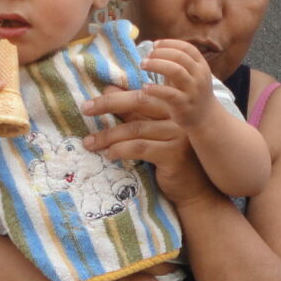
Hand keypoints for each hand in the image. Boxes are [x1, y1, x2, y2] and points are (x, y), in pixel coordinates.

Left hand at [80, 86, 219, 206]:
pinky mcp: (174, 154)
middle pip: (139, 103)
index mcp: (172, 108)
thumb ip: (135, 114)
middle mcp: (178, 117)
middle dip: (108, 105)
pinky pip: (140, 148)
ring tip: (90, 143)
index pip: (142, 95)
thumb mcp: (152, 133)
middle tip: (85, 109)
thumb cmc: (171, 160)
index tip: (92, 102)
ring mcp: (178, 135)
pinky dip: (120, 150)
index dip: (116, 95)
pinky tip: (109, 155)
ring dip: (108, 136)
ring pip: (136, 128)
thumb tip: (109, 90)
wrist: (196, 191)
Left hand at [138, 40, 217, 130]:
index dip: (169, 43)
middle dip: (160, 53)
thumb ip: (176, 62)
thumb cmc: (191, 92)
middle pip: (180, 56)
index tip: (155, 45)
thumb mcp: (190, 75)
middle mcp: (199, 76)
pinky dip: (155, 88)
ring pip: (176, 71)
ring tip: (143, 65)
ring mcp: (193, 90)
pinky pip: (169, 93)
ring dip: (156, 65)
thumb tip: (154, 49)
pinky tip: (145, 87)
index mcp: (201, 65)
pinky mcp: (184, 104)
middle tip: (146, 57)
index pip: (186, 48)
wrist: (205, 118)